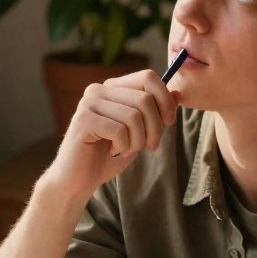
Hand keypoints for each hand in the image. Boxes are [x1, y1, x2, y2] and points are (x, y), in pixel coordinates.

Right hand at [40, 70, 180, 202]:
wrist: (78, 180)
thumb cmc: (107, 156)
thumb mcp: (139, 132)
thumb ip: (155, 112)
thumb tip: (178, 93)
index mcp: (113, 87)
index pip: (148, 77)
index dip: (165, 99)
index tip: (169, 123)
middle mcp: (98, 89)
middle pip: (145, 99)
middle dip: (155, 128)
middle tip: (148, 146)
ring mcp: (89, 103)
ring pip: (134, 116)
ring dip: (138, 141)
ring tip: (126, 150)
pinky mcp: (83, 119)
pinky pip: (119, 130)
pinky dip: (123, 147)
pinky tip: (111, 151)